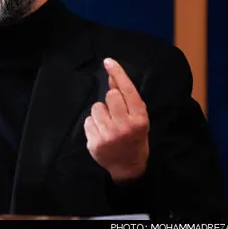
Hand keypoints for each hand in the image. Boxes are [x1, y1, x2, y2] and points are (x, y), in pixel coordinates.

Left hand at [84, 57, 149, 182]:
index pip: (128, 91)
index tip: (108, 62)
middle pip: (110, 96)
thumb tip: (112, 75)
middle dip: (111, 100)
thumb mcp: (137, 117)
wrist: (128, 166)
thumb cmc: (134, 136)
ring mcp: (109, 135)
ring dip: (101, 113)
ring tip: (108, 124)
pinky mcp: (95, 143)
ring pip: (96, 107)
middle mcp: (125, 126)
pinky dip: (93, 124)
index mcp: (139, 119)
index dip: (118, 74)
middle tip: (116, 112)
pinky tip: (101, 132)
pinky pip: (88, 120)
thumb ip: (126, 97)